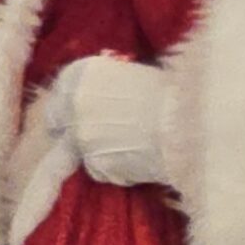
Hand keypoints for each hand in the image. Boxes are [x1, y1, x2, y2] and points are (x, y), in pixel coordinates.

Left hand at [44, 56, 181, 193]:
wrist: (187, 122)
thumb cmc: (169, 93)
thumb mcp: (131, 77)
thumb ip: (106, 87)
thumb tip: (101, 99)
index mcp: (81, 73)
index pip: (59, 92)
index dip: (67, 105)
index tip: (75, 113)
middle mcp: (73, 102)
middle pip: (57, 121)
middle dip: (69, 129)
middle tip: (91, 137)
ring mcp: (80, 135)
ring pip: (79, 150)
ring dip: (98, 152)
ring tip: (130, 149)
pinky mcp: (94, 163)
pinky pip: (99, 170)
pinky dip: (114, 170)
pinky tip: (138, 162)